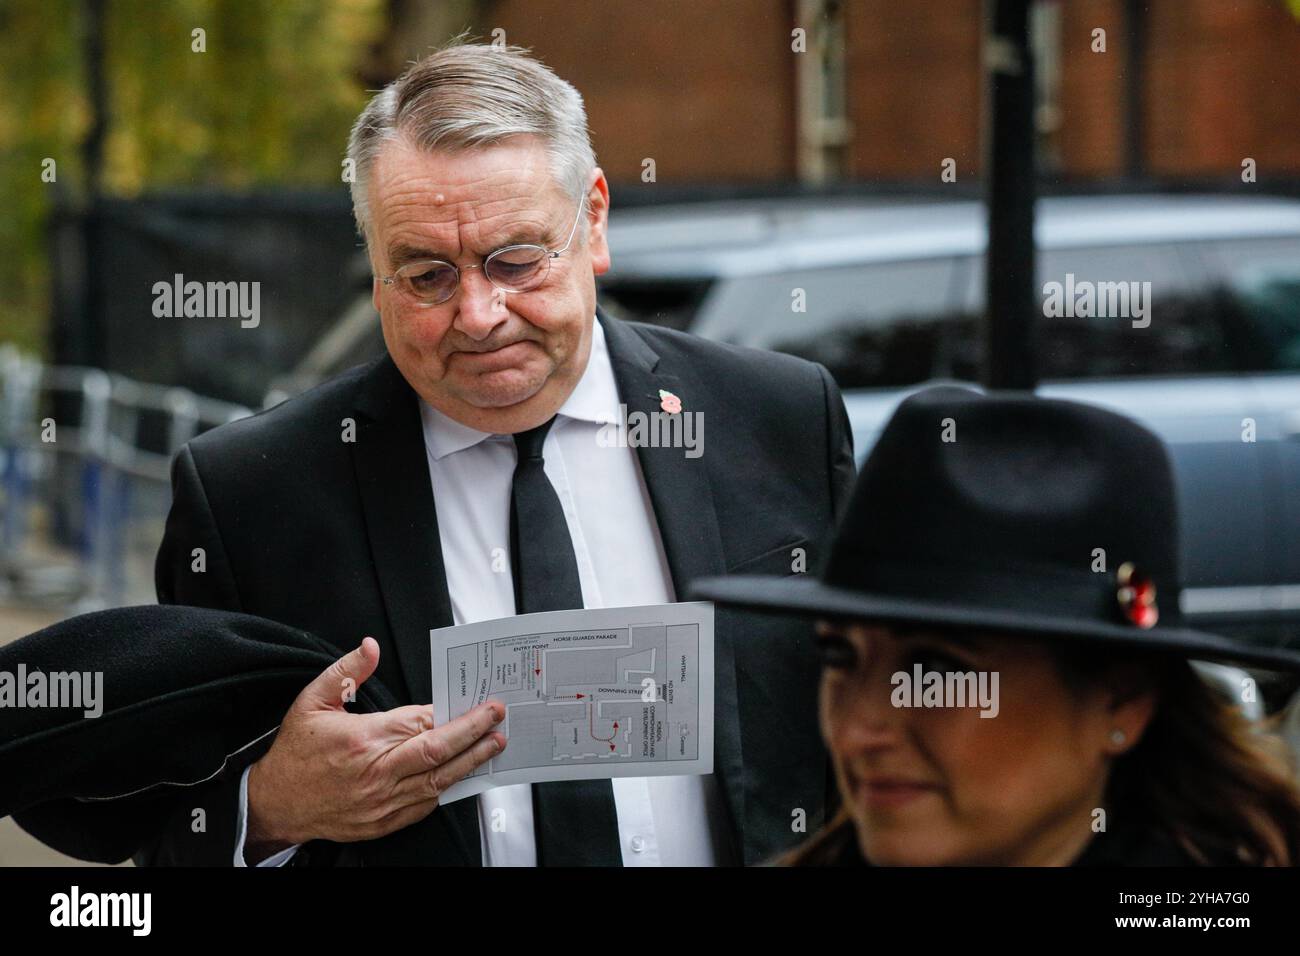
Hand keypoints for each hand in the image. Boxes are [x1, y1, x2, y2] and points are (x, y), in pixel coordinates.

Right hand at [244, 637, 504, 860]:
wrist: (276, 803)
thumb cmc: (296, 751)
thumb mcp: (312, 701)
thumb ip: (345, 671)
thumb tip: (370, 646)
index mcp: (362, 739)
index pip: (420, 721)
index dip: (447, 711)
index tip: (470, 701)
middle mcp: (377, 773)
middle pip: (438, 751)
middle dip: (474, 732)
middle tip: (497, 717)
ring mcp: (382, 802)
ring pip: (438, 781)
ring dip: (471, 762)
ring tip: (494, 745)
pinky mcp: (384, 823)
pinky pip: (425, 805)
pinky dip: (446, 787)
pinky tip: (462, 772)